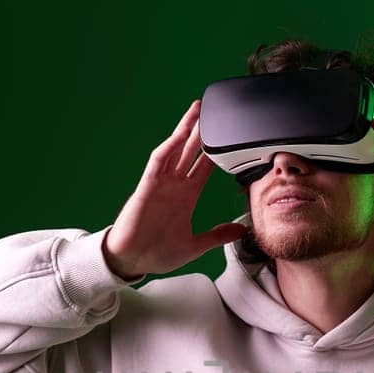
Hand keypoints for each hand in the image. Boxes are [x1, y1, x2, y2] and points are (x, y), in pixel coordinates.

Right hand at [102, 100, 247, 279]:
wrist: (132, 261)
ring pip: (175, 150)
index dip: (214, 150)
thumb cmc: (156, 253)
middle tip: (213, 111)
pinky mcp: (147, 187)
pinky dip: (169, 147)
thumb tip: (240, 231)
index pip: (204, 167)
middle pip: (190, 151)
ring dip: (185, 130)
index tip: (226, 136)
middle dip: (201, 131)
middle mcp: (174, 186)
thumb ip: (218, 236)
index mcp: (186, 197)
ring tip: (197, 111)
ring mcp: (160, 184)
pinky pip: (158, 161)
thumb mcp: (195, 245)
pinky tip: (180, 135)